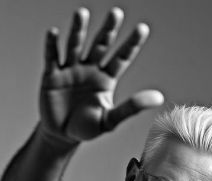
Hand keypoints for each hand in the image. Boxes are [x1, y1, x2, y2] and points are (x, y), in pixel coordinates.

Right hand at [39, 7, 163, 142]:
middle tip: (116, 13)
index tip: (143, 28)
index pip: (122, 57)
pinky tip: (54, 33)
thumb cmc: (87, 127)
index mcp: (107, 78)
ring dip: (78, 30)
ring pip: (76, 45)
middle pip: (101, 45)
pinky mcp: (52, 76)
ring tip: (82, 13)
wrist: (62, 135)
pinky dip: (52, 46)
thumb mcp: (110, 120)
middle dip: (108, 30)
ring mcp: (71, 70)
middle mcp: (90, 68)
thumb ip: (131, 107)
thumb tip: (159, 98)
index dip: (131, 44)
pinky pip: (52, 58)